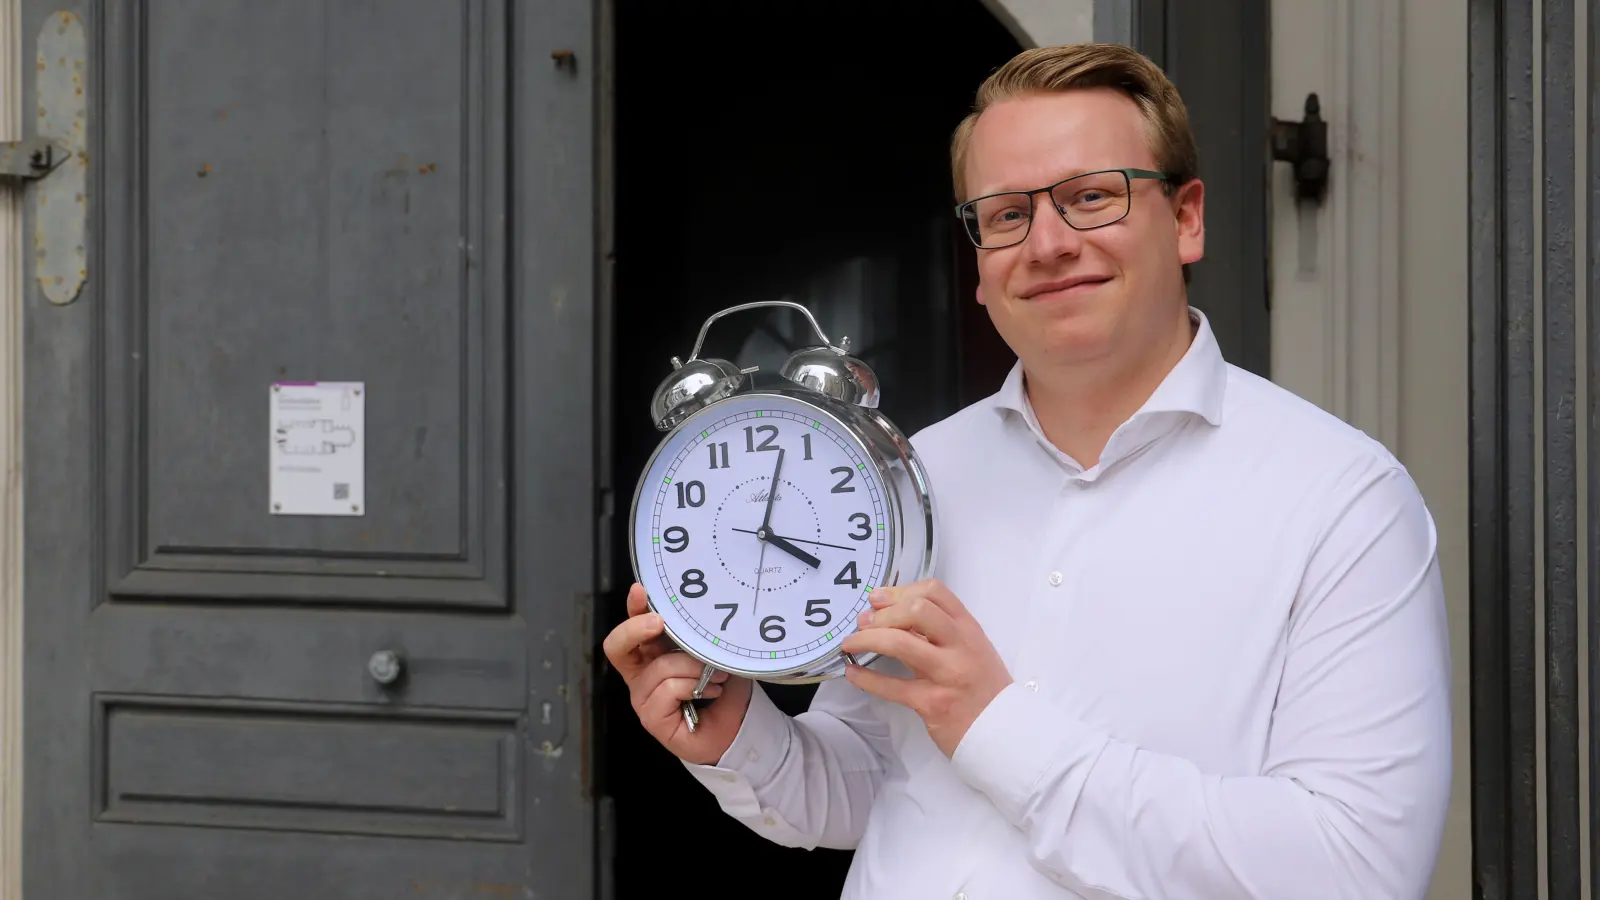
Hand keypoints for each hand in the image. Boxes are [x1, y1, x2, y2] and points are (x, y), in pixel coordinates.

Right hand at [602, 582, 753, 764]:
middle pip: (617, 646)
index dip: (632, 608)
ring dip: (692, 668)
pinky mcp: (652, 718)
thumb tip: (702, 613)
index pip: (632, 628)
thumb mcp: (714, 654)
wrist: (736, 729)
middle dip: (635, 628)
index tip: (640, 590)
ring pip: (659, 668)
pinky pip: (667, 690)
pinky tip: (709, 692)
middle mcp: (642, 675)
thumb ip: (700, 636)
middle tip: (659, 623)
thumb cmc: (723, 689)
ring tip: (716, 676)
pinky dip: (693, 687)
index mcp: (652, 654)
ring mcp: (643, 697)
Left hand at [840, 579, 1011, 757]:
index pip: (934, 591)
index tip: (878, 598)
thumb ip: (941, 632)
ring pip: (900, 643)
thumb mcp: (972, 650)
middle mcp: (960, 646)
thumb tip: (894, 615)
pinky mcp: (932, 703)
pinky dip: (866, 678)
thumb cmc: (983, 689)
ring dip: (867, 639)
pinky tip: (853, 674)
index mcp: (968, 629)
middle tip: (864, 622)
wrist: (1003, 732)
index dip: (900, 591)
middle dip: (883, 613)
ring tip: (851, 643)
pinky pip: (892, 687)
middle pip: (917, 610)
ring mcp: (947, 674)